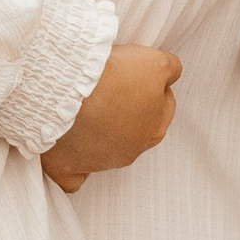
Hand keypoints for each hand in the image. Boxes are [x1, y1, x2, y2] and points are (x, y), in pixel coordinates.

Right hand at [42, 42, 181, 193]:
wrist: (68, 92)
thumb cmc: (113, 78)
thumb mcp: (157, 62)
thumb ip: (170, 70)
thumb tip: (171, 75)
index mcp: (154, 129)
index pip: (163, 105)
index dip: (151, 85)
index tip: (135, 73)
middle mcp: (130, 151)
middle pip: (135, 129)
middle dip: (127, 110)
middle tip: (111, 86)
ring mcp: (99, 162)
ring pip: (105, 149)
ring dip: (99, 132)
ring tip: (84, 107)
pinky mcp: (69, 169)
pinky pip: (74, 177)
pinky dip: (75, 168)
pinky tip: (73, 155)